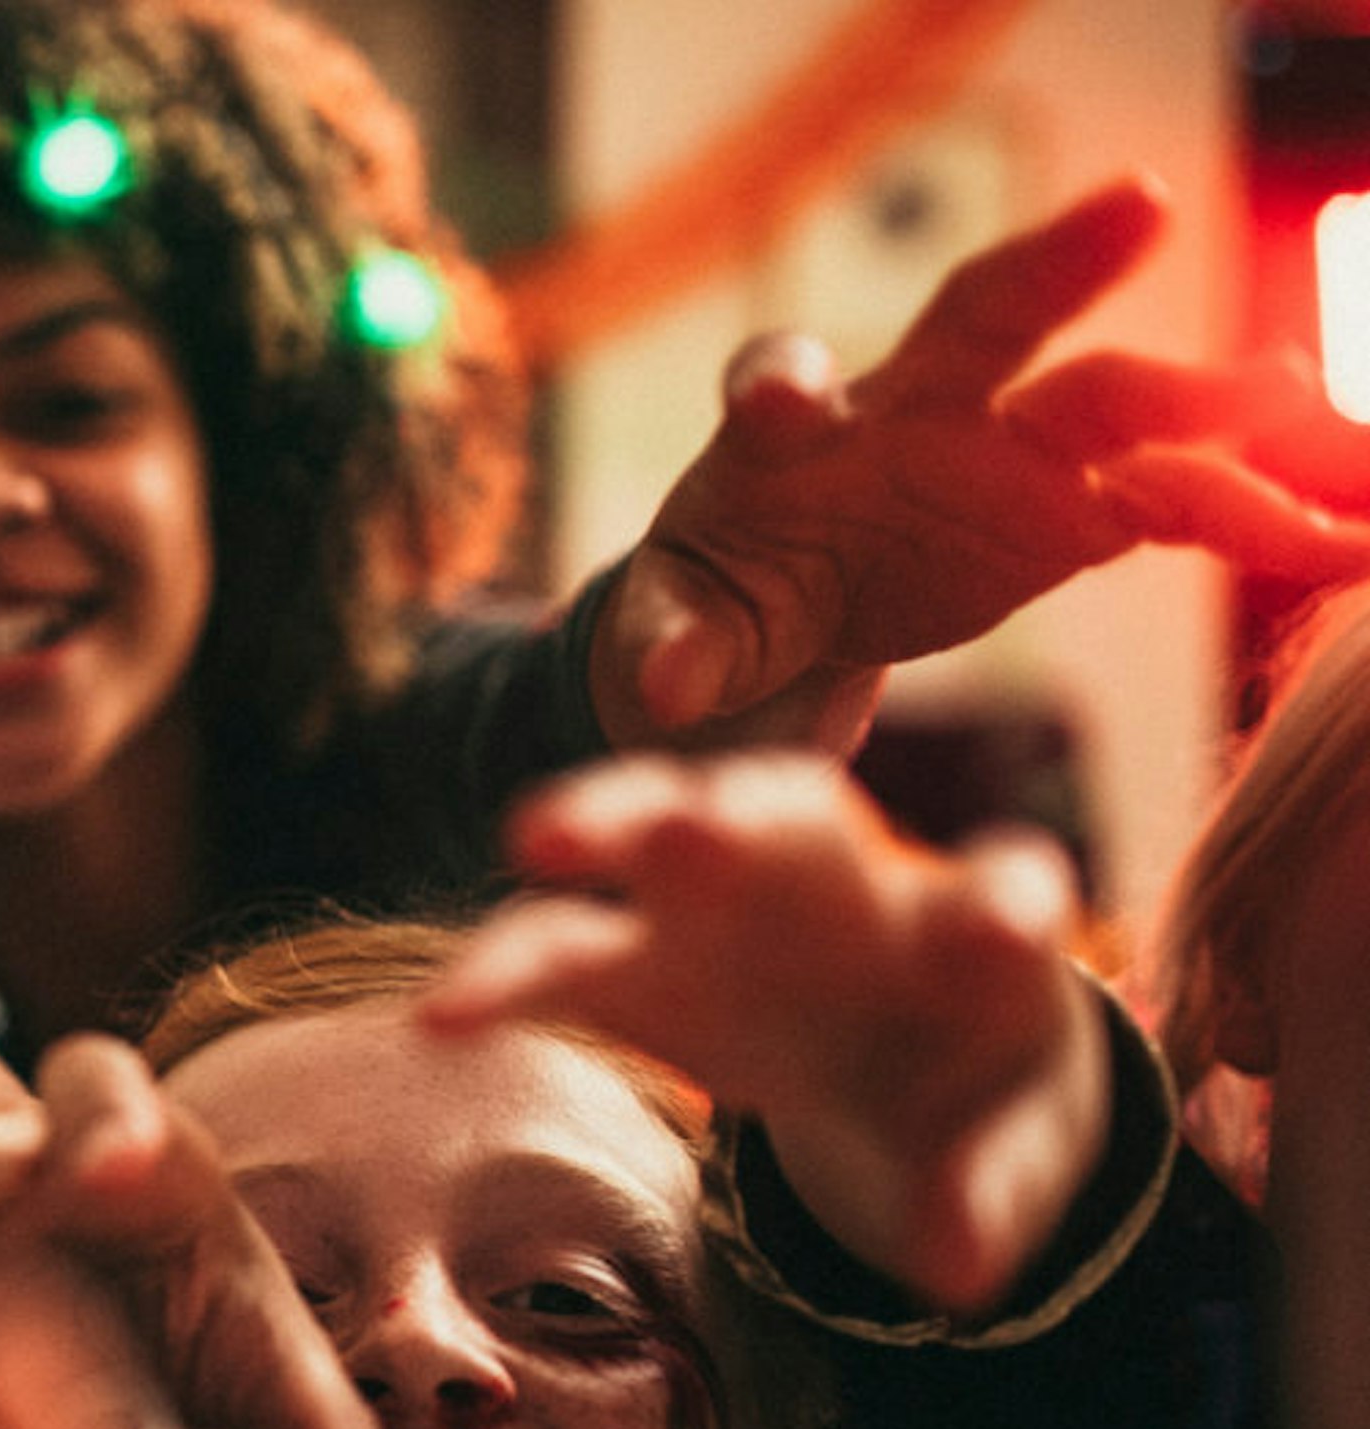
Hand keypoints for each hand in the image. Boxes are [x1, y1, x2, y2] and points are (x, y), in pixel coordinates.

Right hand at [427, 751, 1103, 1309]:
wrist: (901, 1071)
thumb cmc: (966, 1095)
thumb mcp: (1003, 1152)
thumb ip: (987, 1194)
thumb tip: (957, 1271)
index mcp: (971, 932)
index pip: (1002, 892)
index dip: (999, 910)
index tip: (990, 938)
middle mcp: (843, 886)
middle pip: (795, 818)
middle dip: (742, 820)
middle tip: (694, 830)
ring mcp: (726, 907)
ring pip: (658, 832)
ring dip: (604, 827)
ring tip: (534, 841)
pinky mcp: (633, 962)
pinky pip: (558, 953)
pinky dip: (502, 976)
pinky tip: (444, 1020)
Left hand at [602, 177, 1369, 752]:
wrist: (791, 614)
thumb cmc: (721, 602)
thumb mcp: (683, 632)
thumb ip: (676, 648)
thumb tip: (663, 687)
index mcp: (788, 436)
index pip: (776, 378)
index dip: (780, 383)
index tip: (784, 404)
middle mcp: (912, 408)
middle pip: (985, 315)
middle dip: (1056, 261)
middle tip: (1135, 205)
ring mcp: (1008, 448)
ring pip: (1116, 401)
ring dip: (1213, 405)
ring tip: (1319, 416)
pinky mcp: (1077, 509)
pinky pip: (1180, 501)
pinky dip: (1259, 519)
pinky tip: (1344, 541)